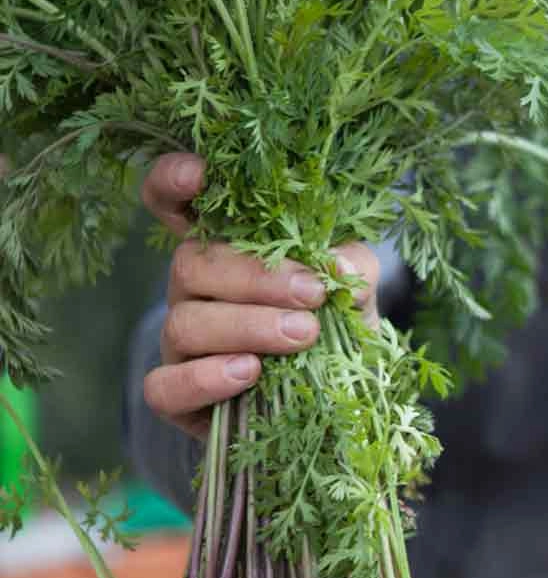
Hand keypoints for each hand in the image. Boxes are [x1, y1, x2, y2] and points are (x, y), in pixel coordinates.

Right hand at [140, 152, 379, 437]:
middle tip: (311, 295)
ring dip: (247, 326)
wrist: (336, 403)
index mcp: (226, 249)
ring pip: (184, 323)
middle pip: (190, 265)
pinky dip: (205, 378)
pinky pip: (164, 386)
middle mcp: (193, 290)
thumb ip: (352, 267)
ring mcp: (179, 343)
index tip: (201, 174)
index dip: (172, 182)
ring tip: (300, 336)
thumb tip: (336, 263)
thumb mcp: (354, 292)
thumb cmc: (335, 332)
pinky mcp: (176, 395)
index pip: (173, 204)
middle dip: (255, 278)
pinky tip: (249, 373)